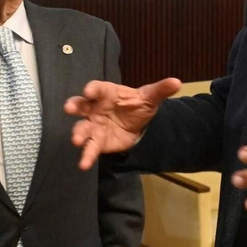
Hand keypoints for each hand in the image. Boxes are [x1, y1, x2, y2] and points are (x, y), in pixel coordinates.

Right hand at [65, 77, 181, 169]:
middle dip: (73, 106)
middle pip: (80, 105)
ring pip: (82, 128)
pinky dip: (86, 156)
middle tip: (69, 109)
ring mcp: (93, 125)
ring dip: (78, 134)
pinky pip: (90, 148)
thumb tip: (177, 82)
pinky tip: (84, 164)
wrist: (137, 125)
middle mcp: (95, 108)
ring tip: (76, 141)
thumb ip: (160, 90)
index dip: (92, 89)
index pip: (97, 88)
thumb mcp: (150, 98)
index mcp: (107, 93)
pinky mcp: (97, 141)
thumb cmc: (137, 106)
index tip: (88, 91)